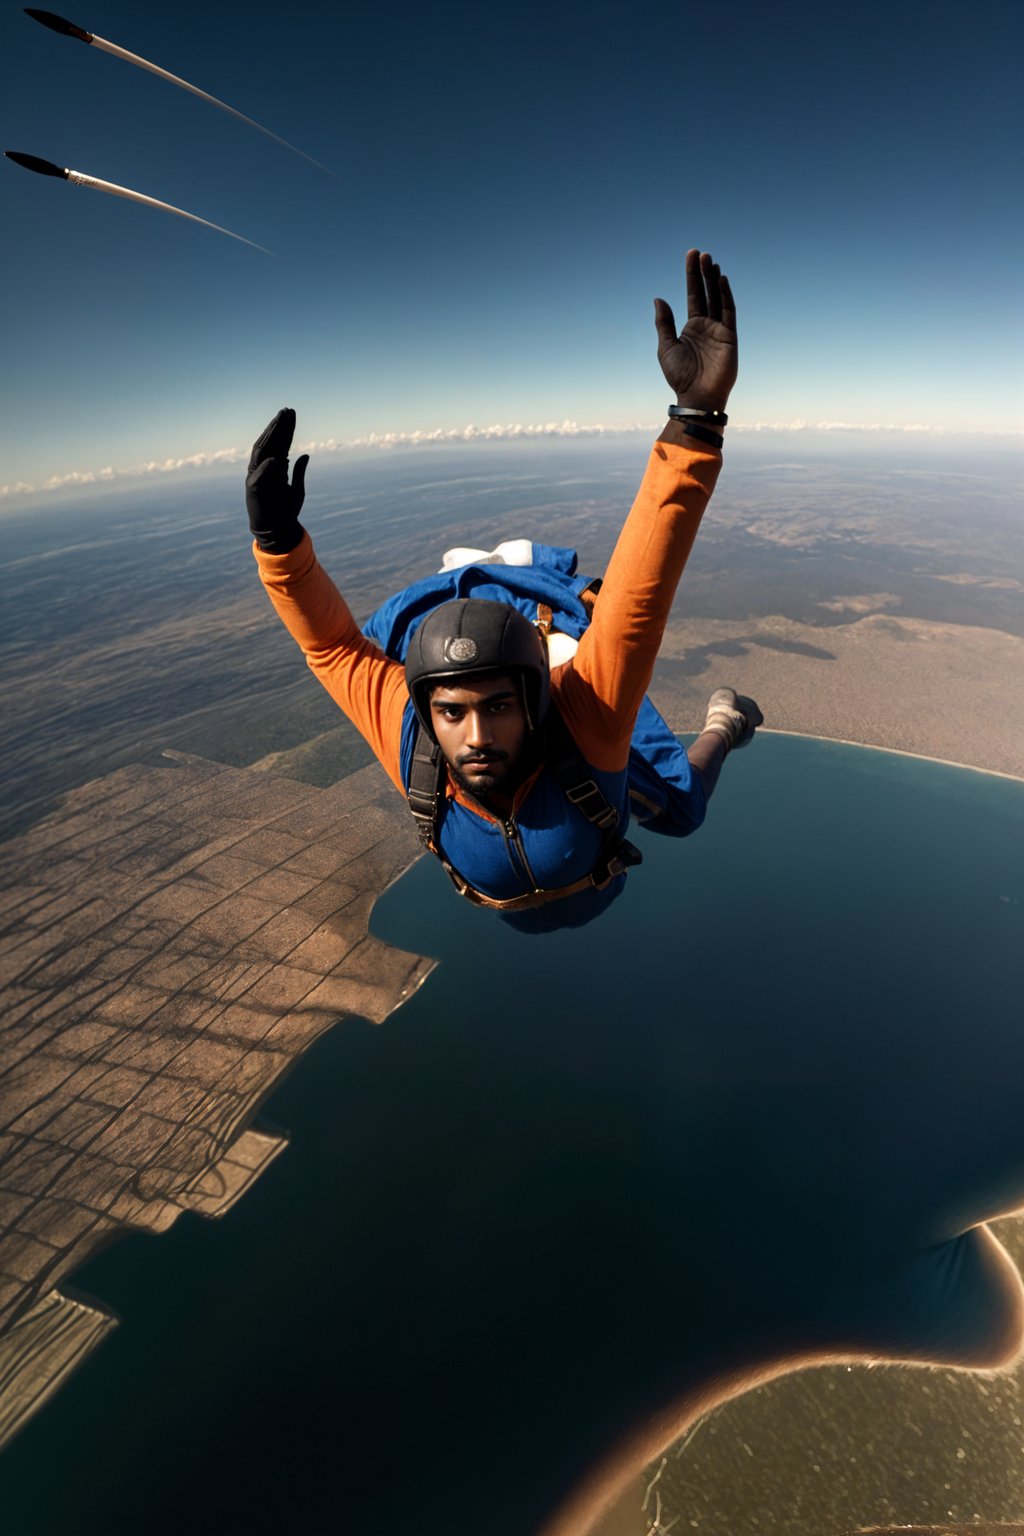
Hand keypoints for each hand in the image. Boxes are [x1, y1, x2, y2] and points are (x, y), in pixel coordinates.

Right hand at [246, 407, 308, 553]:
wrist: (276, 531)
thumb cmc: (286, 511)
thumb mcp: (297, 488)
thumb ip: (299, 471)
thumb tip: (306, 454)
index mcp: (275, 467)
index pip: (280, 443)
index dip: (286, 428)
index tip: (292, 413)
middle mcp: (264, 468)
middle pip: (271, 442)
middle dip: (278, 427)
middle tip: (287, 411)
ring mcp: (257, 477)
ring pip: (262, 452)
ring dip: (270, 437)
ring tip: (279, 422)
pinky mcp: (253, 489)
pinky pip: (259, 476)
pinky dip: (267, 468)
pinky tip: (276, 458)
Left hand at [654, 250, 737, 412]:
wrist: (696, 395)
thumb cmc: (680, 375)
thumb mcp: (666, 346)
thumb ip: (664, 323)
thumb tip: (658, 299)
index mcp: (692, 327)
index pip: (693, 295)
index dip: (691, 276)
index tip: (691, 256)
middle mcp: (707, 325)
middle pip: (706, 293)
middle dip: (704, 273)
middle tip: (701, 254)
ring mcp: (719, 330)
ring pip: (718, 298)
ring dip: (715, 279)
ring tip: (710, 261)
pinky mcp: (730, 336)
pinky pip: (729, 312)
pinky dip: (726, 295)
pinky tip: (721, 280)